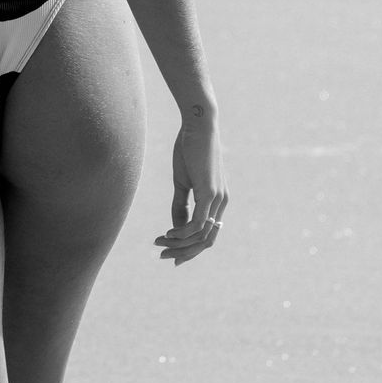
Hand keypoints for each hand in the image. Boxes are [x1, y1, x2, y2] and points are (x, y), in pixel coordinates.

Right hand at [155, 106, 225, 264]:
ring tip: (159, 243)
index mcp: (217, 201)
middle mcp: (221, 203)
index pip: (208, 235)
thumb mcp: (183, 182)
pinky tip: (167, 234)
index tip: (170, 254)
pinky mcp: (210, 194)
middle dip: (185, 252)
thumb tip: (176, 228)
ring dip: (179, 244)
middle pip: (207, 241)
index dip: (190, 248)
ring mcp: (218, 200)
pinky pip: (198, 224)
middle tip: (163, 256)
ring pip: (201, 236)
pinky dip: (182, 234)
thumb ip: (181, 206)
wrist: (198, 126)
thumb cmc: (189, 149)